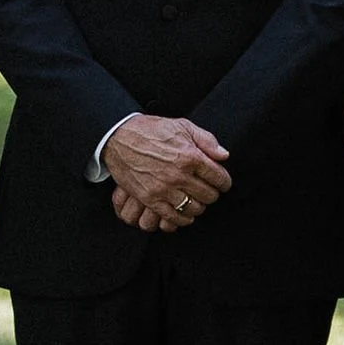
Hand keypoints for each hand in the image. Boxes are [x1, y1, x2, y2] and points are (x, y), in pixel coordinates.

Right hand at [102, 113, 231, 232]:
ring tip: (195, 199)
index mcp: (190, 156)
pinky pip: (173, 218)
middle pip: (209, 196)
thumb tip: (224, 155)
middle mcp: (179, 175)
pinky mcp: (150, 199)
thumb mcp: (182, 126)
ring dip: (198, 206)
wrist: (119, 137)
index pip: (219, 178)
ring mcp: (164, 189)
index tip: (222, 182)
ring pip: (194, 209)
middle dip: (212, 193)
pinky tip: (183, 212)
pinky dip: (182, 219)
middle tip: (208, 189)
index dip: (224, 182)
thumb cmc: (150, 130)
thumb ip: (207, 140)